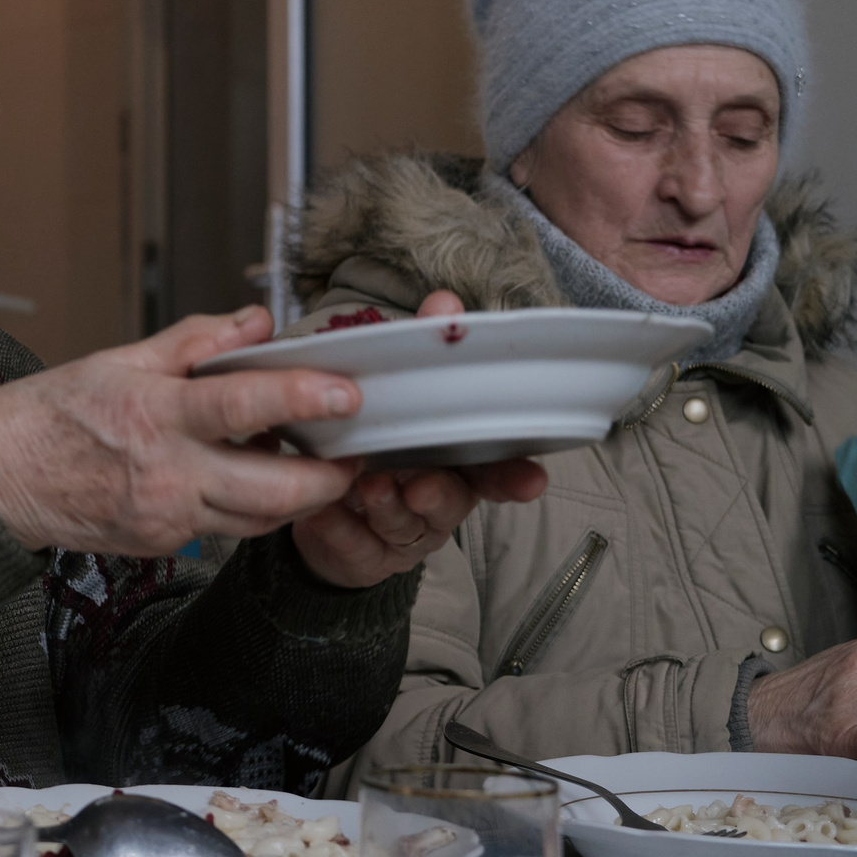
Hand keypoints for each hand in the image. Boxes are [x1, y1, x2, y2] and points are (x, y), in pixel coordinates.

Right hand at [0, 306, 362, 559]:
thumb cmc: (52, 414)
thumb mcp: (120, 359)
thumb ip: (196, 344)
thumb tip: (254, 324)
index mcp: (156, 416)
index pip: (243, 407)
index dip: (301, 398)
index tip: (346, 393)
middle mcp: (168, 475)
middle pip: (275, 491)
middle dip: (329, 479)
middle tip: (353, 456)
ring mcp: (167, 518)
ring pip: (259, 520)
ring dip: (294, 498)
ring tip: (305, 466)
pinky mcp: (163, 544)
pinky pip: (225, 530)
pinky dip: (248, 508)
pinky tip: (245, 480)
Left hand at [289, 293, 549, 586]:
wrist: (326, 514)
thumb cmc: (374, 446)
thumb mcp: (396, 397)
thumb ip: (423, 351)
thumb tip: (444, 302)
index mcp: (453, 462)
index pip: (496, 470)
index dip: (514, 476)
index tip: (532, 479)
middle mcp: (436, 499)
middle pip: (453, 501)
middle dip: (439, 492)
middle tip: (417, 483)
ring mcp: (403, 531)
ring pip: (405, 525)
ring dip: (388, 507)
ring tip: (368, 486)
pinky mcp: (364, 555)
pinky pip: (356, 545)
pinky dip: (341, 528)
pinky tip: (324, 513)